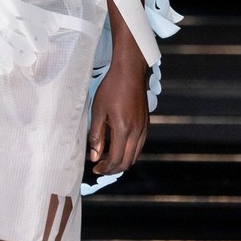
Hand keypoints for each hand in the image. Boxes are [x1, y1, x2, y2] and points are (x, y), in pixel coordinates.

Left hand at [87, 59, 148, 176]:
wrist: (129, 72)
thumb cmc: (112, 88)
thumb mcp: (98, 111)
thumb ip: (96, 136)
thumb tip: (94, 156)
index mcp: (123, 129)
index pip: (116, 159)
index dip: (105, 168)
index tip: (95, 168)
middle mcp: (137, 131)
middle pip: (127, 162)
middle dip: (113, 168)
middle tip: (101, 167)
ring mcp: (144, 128)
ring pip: (135, 155)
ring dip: (122, 161)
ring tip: (107, 159)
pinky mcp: (146, 123)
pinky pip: (139, 145)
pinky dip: (129, 152)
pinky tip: (118, 146)